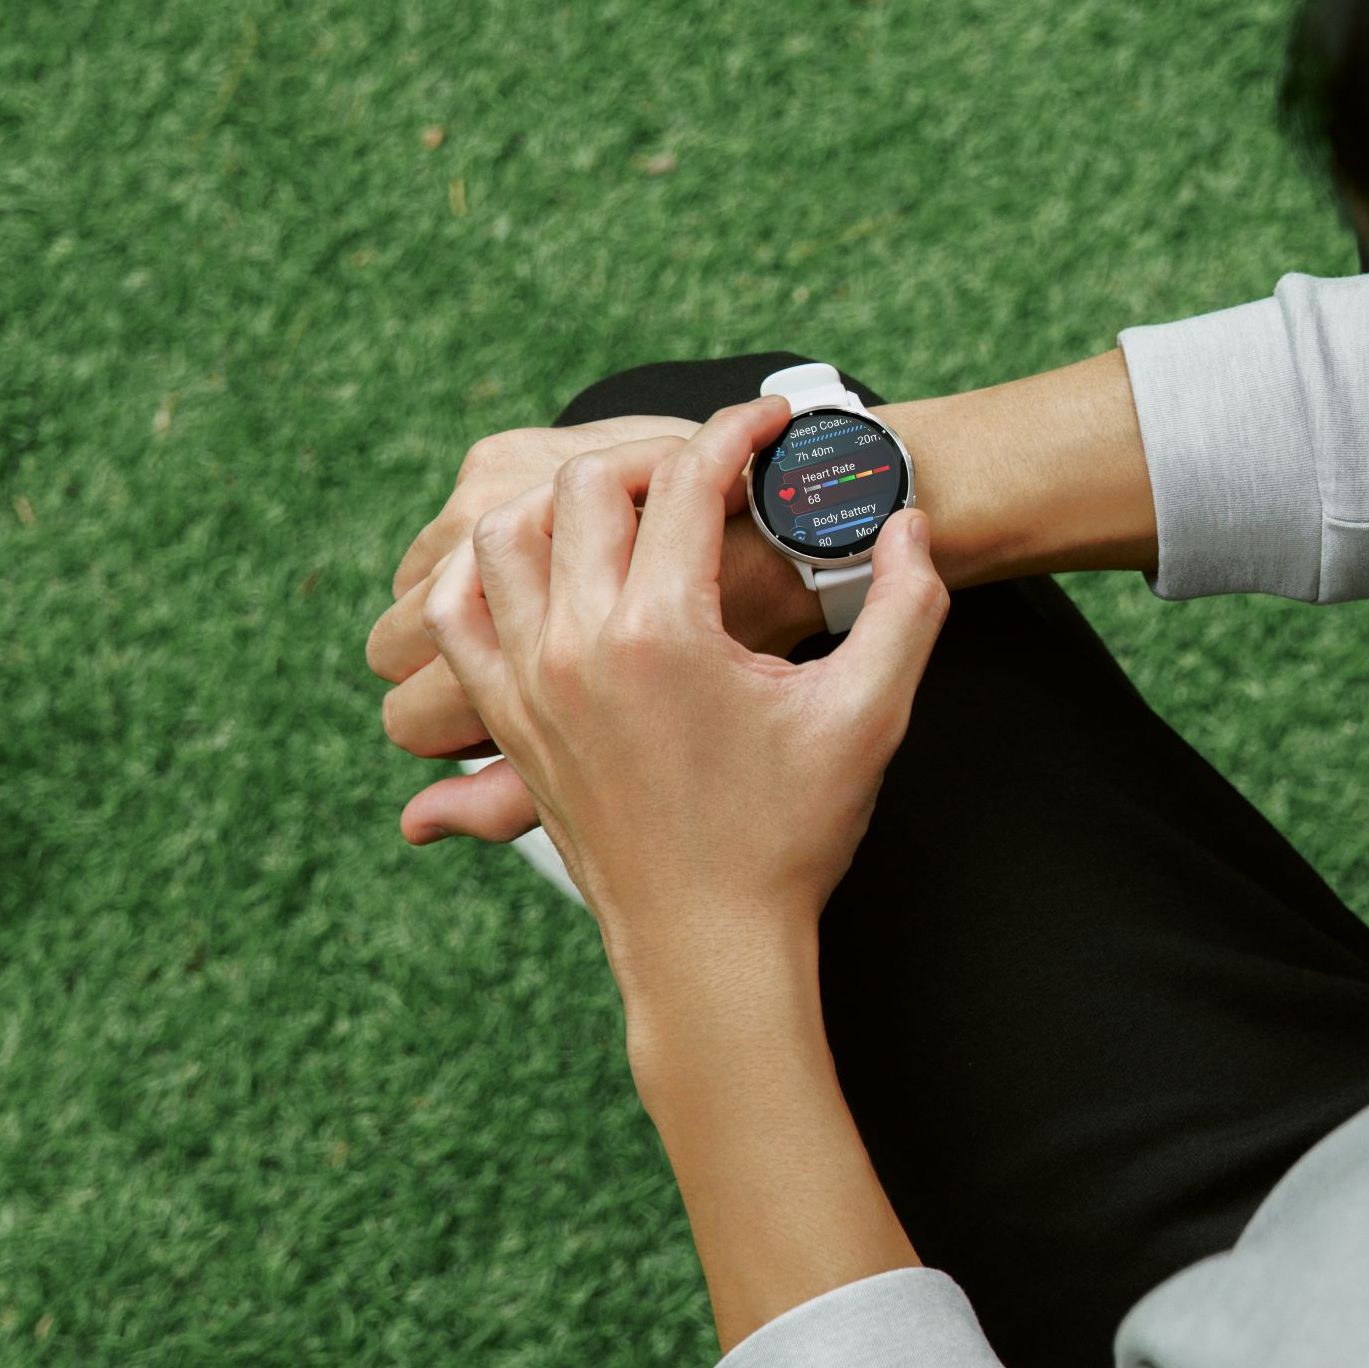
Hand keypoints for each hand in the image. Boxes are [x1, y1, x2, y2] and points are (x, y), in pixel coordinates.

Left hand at [410, 399, 949, 990]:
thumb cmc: (790, 834)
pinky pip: (457, 613)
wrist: (710, 946)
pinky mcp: (507, 720)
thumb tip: (912, 526)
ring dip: (563, 504)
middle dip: (652, 456)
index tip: (770, 421)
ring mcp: (527, 684)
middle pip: (584, 487)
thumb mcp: (870, 713)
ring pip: (503, 535)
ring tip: (628, 512)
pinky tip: (541, 571)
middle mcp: (577, 646)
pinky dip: (484, 571)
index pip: (684, 481)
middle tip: (707, 469)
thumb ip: (906, 605)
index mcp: (664, 634)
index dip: (735, 431)